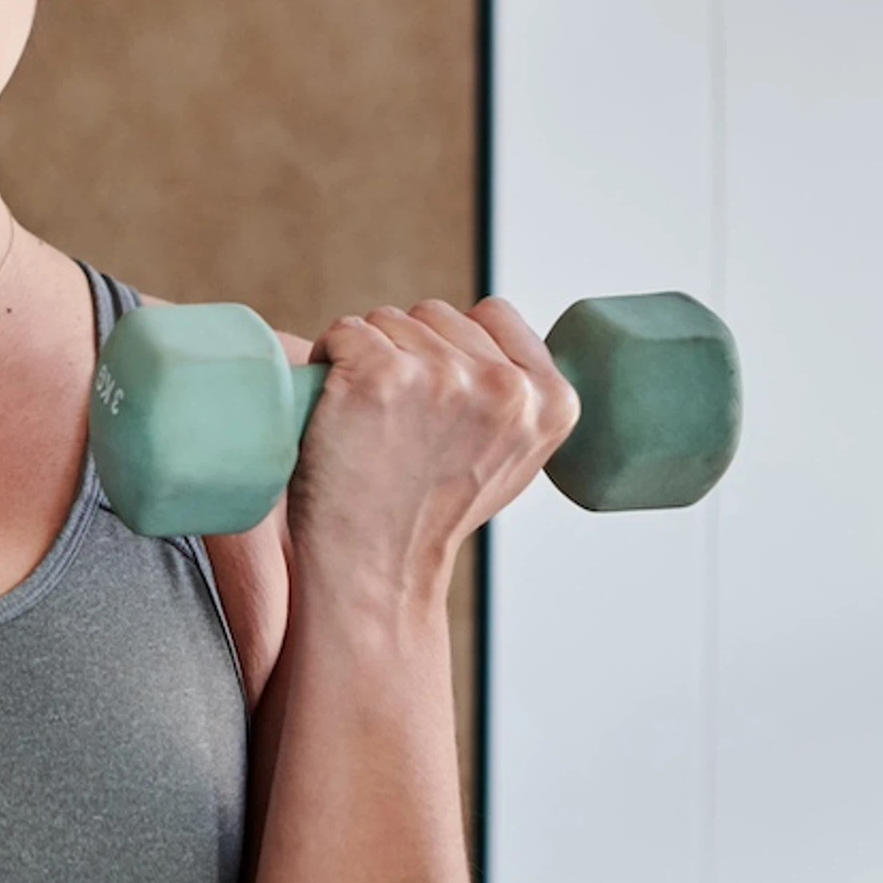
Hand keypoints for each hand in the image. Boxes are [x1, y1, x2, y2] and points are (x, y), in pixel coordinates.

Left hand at [284, 298, 580, 590]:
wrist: (377, 567)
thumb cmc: (430, 514)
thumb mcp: (514, 460)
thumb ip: (521, 401)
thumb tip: (501, 351)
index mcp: (551, 401)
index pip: (495, 315)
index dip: (453, 347)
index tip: (435, 400)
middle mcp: (505, 386)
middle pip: (436, 315)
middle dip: (408, 353)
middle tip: (398, 421)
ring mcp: (443, 377)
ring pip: (389, 320)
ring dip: (368, 356)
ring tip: (371, 421)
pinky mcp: (381, 374)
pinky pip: (347, 330)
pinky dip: (331, 357)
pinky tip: (338, 405)